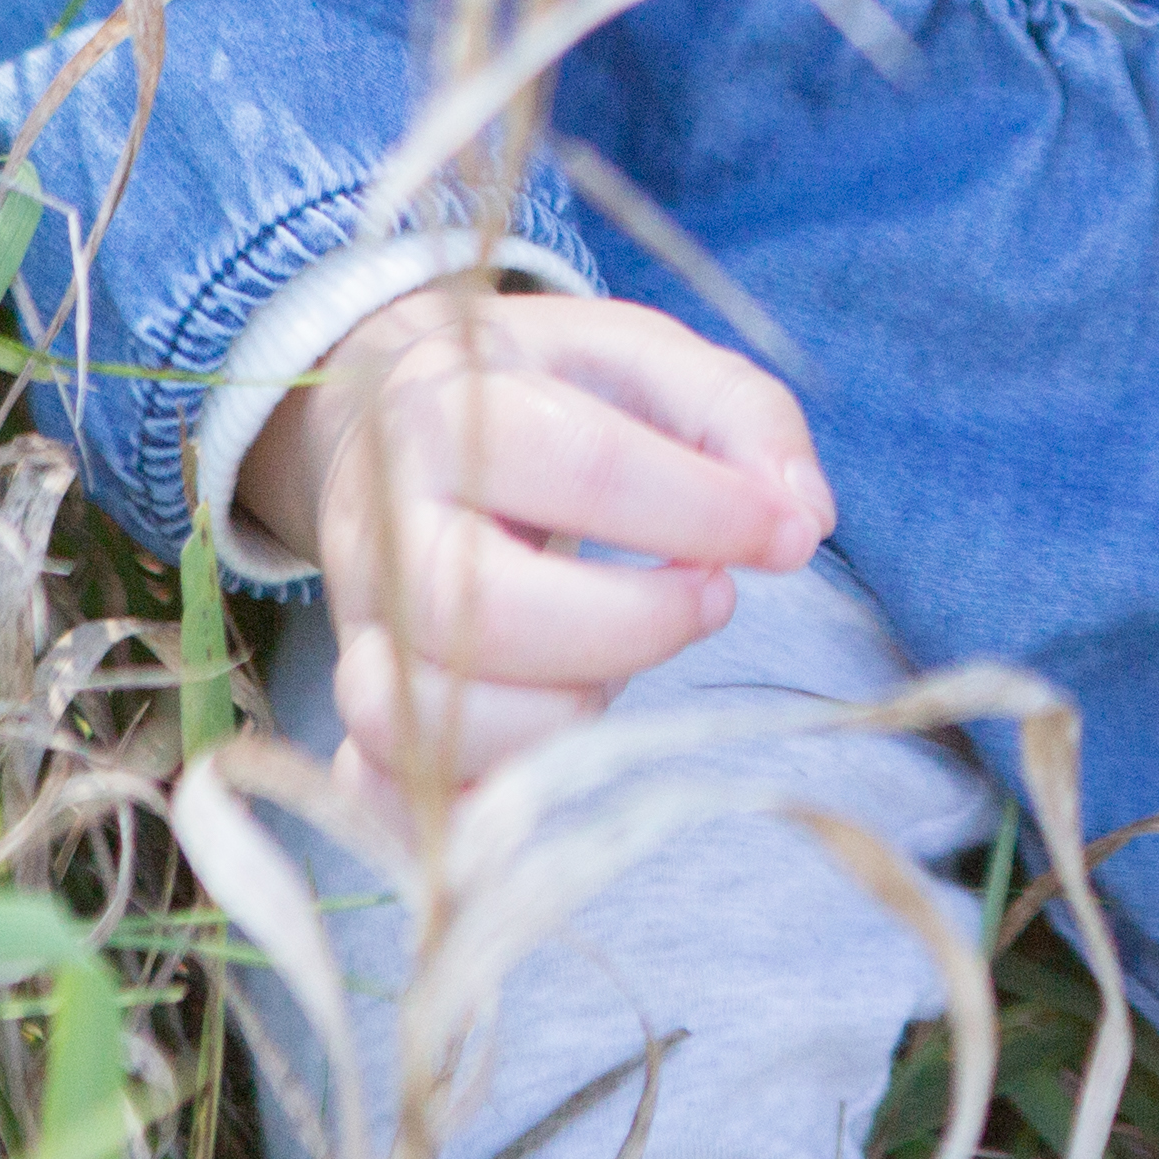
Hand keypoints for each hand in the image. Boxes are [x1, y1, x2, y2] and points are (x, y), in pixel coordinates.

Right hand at [227, 288, 832, 807]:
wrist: (399, 427)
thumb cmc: (546, 396)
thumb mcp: (642, 357)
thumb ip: (739, 414)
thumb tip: (803, 519)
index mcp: (447, 408)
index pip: (580, 466)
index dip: (704, 510)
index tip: (786, 534)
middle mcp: (383, 527)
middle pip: (483, 612)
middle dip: (633, 626)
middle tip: (714, 599)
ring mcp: (362, 634)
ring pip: (430, 721)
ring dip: (565, 716)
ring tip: (627, 664)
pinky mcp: (355, 718)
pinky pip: (388, 797)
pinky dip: (480, 800)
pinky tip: (562, 753)